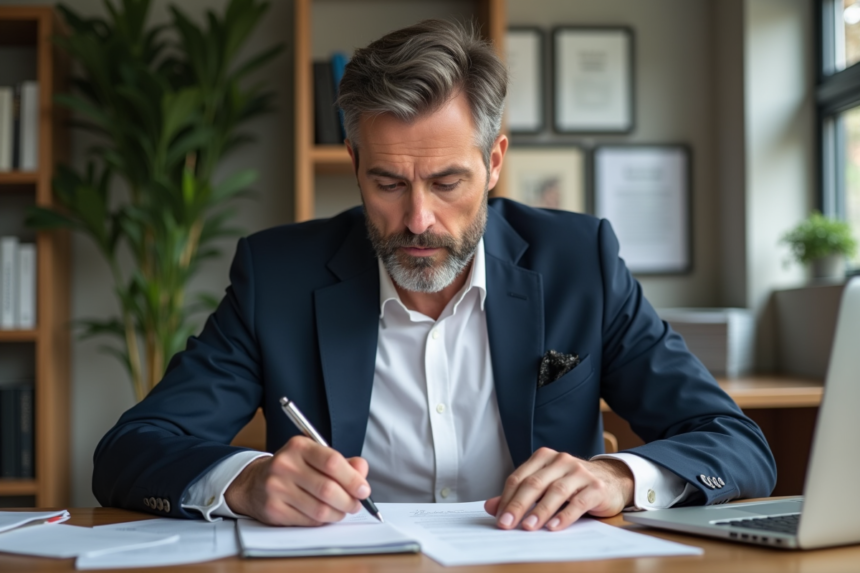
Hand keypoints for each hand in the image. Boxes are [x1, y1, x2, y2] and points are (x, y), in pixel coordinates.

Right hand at [224, 435, 371, 525]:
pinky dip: (322, 521)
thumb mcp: (316, 457)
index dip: (353, 479)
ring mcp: (276, 488)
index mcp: (299, 446)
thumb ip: (343, 463)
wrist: (255, 483)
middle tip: (356, 504)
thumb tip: (362, 471)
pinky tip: (323, 515)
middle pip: (327, 489)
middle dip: (349, 501)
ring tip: (341, 510)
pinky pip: (308, 521)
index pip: (332, 462)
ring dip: (338, 513)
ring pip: (319, 509)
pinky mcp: (273, 509)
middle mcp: (285, 464)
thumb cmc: (294, 469)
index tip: (364, 490)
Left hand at [484, 448, 633, 531]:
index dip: (507, 498)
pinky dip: (565, 515)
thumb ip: (518, 495)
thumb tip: (491, 507)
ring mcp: (580, 472)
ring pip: (556, 491)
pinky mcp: (596, 487)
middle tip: (507, 524)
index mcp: (544, 457)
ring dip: (541, 511)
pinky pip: (579, 501)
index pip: (520, 477)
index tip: (499, 518)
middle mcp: (561, 461)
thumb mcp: (545, 486)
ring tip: (529, 526)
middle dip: (519, 505)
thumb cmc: (573, 484)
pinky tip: (554, 527)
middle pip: (535, 483)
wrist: (612, 479)